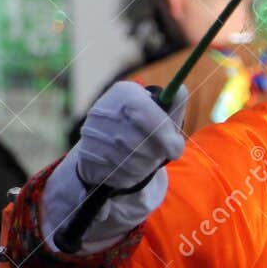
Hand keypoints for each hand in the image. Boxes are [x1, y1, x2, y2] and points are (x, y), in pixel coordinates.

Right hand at [41, 81, 186, 252]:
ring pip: (130, 162)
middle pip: (138, 142)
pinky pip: (118, 174)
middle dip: (155, 154)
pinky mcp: (87, 156)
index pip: (143, 112)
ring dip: (145, 166)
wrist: (107, 140)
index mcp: (123, 93)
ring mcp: (91, 134)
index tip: (176, 151)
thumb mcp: (160, 111)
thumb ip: (174, 103)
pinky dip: (131, 176)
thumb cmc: (144, 124)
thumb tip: (179, 91)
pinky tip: (130, 167)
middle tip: (159, 155)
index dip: (163, 135)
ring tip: (145, 160)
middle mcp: (103, 110)